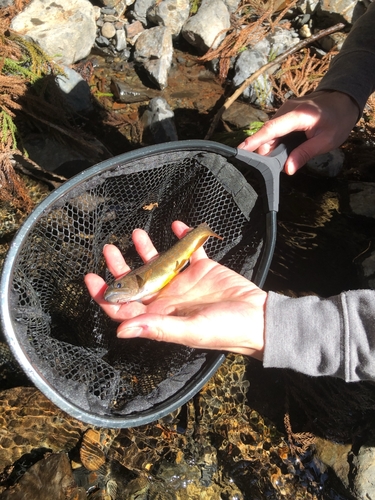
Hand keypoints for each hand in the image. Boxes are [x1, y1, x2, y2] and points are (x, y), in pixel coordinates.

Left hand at [84, 221, 266, 358]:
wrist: (258, 319)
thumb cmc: (226, 330)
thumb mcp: (191, 331)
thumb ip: (157, 328)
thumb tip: (121, 330)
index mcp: (161, 315)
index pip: (126, 307)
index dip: (106, 295)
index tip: (91, 278)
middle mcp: (169, 297)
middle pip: (137, 281)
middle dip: (120, 266)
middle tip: (108, 248)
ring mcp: (185, 281)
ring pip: (159, 262)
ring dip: (147, 249)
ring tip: (136, 233)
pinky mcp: (203, 268)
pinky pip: (189, 249)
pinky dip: (184, 237)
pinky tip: (178, 226)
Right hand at [239, 90, 359, 174]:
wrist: (344, 100)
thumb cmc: (338, 120)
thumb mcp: (327, 141)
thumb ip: (305, 154)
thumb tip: (287, 169)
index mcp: (298, 115)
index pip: (272, 129)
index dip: (255, 140)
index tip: (241, 149)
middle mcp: (287, 109)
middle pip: (268, 133)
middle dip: (265, 151)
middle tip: (273, 168)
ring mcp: (285, 110)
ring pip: (270, 133)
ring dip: (271, 148)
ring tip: (281, 160)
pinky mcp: (285, 113)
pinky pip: (275, 130)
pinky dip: (275, 142)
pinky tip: (283, 151)